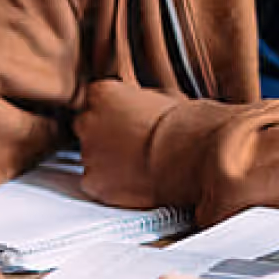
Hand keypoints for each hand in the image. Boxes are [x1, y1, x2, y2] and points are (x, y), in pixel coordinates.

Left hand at [75, 81, 184, 207]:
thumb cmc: (185, 125)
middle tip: (130, 144)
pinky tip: (132, 182)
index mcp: (102, 93)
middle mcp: (88, 120)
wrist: (192, 156)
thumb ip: (138, 99)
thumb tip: (139, 105)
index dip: (113, 112)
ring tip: (137, 165)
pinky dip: (109, 184)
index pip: (95, 99)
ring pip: (90, 156)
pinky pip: (95, 183)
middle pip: (86, 127)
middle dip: (103, 135)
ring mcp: (88, 152)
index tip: (127, 121)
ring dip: (106, 160)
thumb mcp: (163, 96)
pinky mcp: (93, 182)